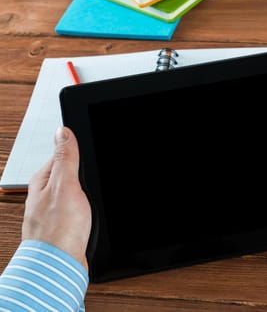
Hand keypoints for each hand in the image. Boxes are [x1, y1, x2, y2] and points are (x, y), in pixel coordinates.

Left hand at [22, 126, 91, 270]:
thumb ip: (66, 158)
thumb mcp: (66, 185)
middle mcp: (45, 194)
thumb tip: (63, 131)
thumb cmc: (58, 231)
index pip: (63, 154)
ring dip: (88, 196)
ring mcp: (54, 210)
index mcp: (42, 179)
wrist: (60, 266)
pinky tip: (91, 216)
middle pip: (72, 174)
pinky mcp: (64, 224)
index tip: (91, 158)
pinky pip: (79, 209)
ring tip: (90, 204)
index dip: (80, 154)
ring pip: (78, 193)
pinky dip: (88, 210)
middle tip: (92, 186)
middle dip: (86, 177)